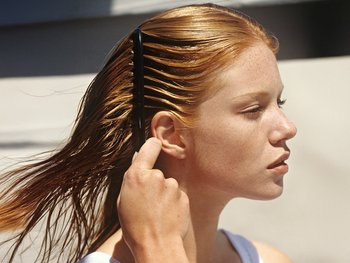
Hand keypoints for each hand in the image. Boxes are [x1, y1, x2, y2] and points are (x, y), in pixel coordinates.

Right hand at [117, 137, 189, 261]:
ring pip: (167, 184)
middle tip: (148, 201)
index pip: (150, 146)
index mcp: (137, 175)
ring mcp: (172, 186)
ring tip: (157, 212)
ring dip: (164, 194)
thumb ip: (132, 177)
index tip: (155, 145)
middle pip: (157, 172)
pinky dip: (173, 202)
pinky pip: (177, 195)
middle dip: (154, 182)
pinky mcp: (183, 196)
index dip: (153, 145)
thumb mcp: (123, 200)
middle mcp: (156, 176)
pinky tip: (166, 215)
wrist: (157, 245)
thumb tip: (138, 158)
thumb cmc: (135, 226)